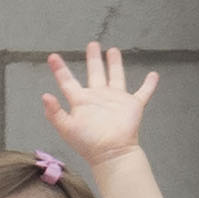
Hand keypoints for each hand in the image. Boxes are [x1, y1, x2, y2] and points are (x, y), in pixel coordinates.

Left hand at [42, 41, 158, 168]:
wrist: (112, 152)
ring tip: (113, 50)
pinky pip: (143, 93)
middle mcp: (98, 97)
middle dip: (93, 59)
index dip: (60, 70)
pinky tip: (154, 75)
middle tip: (92, 44)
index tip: (53, 57)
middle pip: (95, 72)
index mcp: (81, 101)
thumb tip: (44, 95)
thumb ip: (54, 113)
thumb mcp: (66, 128)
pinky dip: (149, 85)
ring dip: (115, 64)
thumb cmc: (88, 143)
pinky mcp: (133, 106)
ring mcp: (116, 100)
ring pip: (116, 77)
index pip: (68, 82)